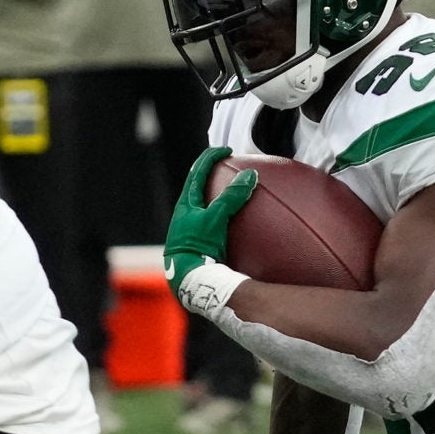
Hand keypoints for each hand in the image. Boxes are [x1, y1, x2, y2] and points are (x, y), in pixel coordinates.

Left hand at [163, 144, 255, 296]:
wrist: (187, 282)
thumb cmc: (197, 248)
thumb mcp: (215, 219)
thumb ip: (231, 197)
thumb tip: (250, 175)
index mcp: (186, 205)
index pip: (198, 172)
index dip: (211, 157)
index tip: (227, 151)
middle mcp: (184, 217)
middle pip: (197, 188)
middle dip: (211, 176)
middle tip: (228, 169)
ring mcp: (189, 233)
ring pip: (203, 209)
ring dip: (216, 200)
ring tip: (232, 198)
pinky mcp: (196, 248)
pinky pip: (211, 227)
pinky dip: (222, 221)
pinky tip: (235, 231)